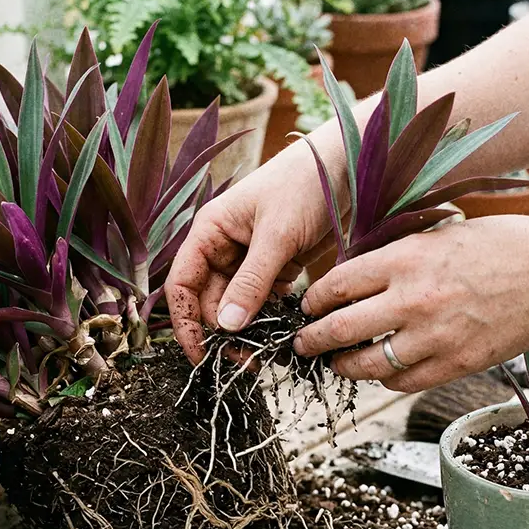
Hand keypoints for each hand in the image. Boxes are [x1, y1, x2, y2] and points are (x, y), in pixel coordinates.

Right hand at [166, 142, 339, 361]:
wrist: (346, 167)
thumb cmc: (304, 185)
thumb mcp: (277, 235)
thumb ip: (252, 281)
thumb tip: (226, 326)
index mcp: (210, 232)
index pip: (182, 285)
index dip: (185, 323)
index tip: (201, 357)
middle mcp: (223, 247)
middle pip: (209, 302)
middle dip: (223, 334)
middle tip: (246, 362)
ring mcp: (249, 259)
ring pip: (237, 306)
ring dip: (247, 331)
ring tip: (265, 355)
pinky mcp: (276, 267)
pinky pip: (263, 302)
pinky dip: (269, 320)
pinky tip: (282, 337)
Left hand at [293, 216, 528, 391]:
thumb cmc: (500, 245)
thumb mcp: (439, 233)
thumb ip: (396, 256)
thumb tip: (353, 277)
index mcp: (406, 258)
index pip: (336, 285)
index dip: (313, 300)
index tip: (306, 306)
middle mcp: (413, 299)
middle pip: (340, 329)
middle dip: (312, 340)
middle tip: (302, 345)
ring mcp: (434, 336)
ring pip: (367, 365)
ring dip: (344, 366)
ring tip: (338, 363)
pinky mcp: (455, 364)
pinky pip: (403, 383)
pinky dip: (385, 380)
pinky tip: (382, 371)